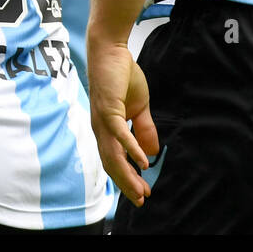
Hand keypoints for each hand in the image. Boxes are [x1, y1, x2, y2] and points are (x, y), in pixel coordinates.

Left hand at [88, 38, 159, 206]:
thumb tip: (151, 153)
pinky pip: (119, 133)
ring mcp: (102, 119)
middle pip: (111, 162)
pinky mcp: (108, 108)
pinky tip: (143, 160)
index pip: (115, 159)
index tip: (142, 193)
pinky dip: (131, 148)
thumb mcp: (138, 108)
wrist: (111, 52)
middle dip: (126, 183)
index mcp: (106, 129)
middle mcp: (100, 128)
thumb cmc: (121, 77)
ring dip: (128, 173)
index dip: (127, 177)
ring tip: (141, 188)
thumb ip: (144, 129)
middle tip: (141, 199)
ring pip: (113, 153)